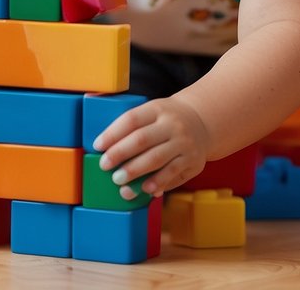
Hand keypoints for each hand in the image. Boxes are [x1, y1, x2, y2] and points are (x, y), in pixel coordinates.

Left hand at [92, 96, 208, 199]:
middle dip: (120, 154)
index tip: (97, 146)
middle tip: (104, 166)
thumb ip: (131, 125)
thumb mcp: (152, 111)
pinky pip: (173, 173)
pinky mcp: (193, 161)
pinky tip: (144, 189)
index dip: (112, 133)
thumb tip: (103, 146)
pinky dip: (157, 182)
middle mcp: (172, 125)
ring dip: (135, 172)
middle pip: (141, 140)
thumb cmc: (165, 119)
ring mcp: (184, 143)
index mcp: (157, 109)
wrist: (202, 121)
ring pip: (156, 159)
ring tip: (118, 181)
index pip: (131, 119)